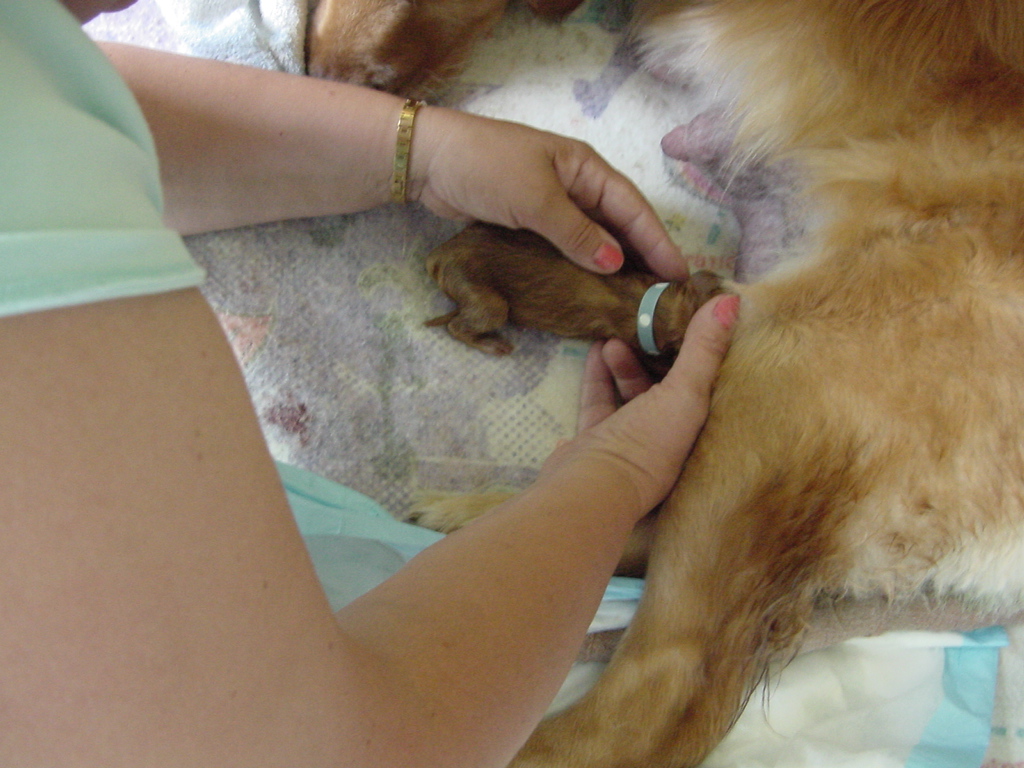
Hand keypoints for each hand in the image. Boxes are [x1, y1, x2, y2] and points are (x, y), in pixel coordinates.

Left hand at [409, 106, 689, 279]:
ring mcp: (552, 204)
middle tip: (662, 293)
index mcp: (585, 169)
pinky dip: (582, 265)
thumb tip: (615, 263)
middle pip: (619, 224)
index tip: (678, 273)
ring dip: (613, 264)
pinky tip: (591, 287)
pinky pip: (566, 247)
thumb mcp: (536, 199)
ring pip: (593, 238)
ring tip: (634, 297)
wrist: (429, 160)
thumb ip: (576, 233)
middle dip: (643, 255)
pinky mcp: (529, 222)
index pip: (633, 208)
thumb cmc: (487, 167)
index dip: (658, 241)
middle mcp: (575, 186)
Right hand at [541, 294, 739, 515]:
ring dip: (623, 361)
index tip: (691, 320)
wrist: (590, 488)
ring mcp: (628, 440)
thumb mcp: (685, 394)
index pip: (704, 385)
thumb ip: (703, 349)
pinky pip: (598, 400)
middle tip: (647, 323)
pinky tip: (593, 350)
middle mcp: (666, 437)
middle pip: (664, 386)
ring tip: (613, 334)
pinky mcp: (596, 439)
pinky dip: (597, 375)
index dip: (699, 352)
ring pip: (629, 391)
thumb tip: (731, 300)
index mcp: (695, 431)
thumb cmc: (649, 443)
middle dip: (655, 353)